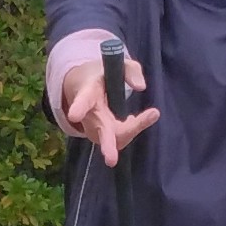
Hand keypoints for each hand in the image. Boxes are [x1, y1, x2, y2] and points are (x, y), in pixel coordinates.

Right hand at [64, 52, 159, 166]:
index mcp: (87, 92)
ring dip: (130, 132)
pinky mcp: (102, 137)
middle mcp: (89, 115)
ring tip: (152, 114)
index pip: (82, 100)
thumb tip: (141, 87)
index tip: (74, 115)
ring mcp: (94, 129)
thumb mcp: (118, 65)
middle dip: (107, 146)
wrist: (85, 87)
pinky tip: (137, 118)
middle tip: (111, 160)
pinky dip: (132, 129)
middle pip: (98, 132)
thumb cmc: (104, 75)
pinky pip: (119, 139)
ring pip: (113, 139)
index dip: (78, 108)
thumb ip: (131, 71)